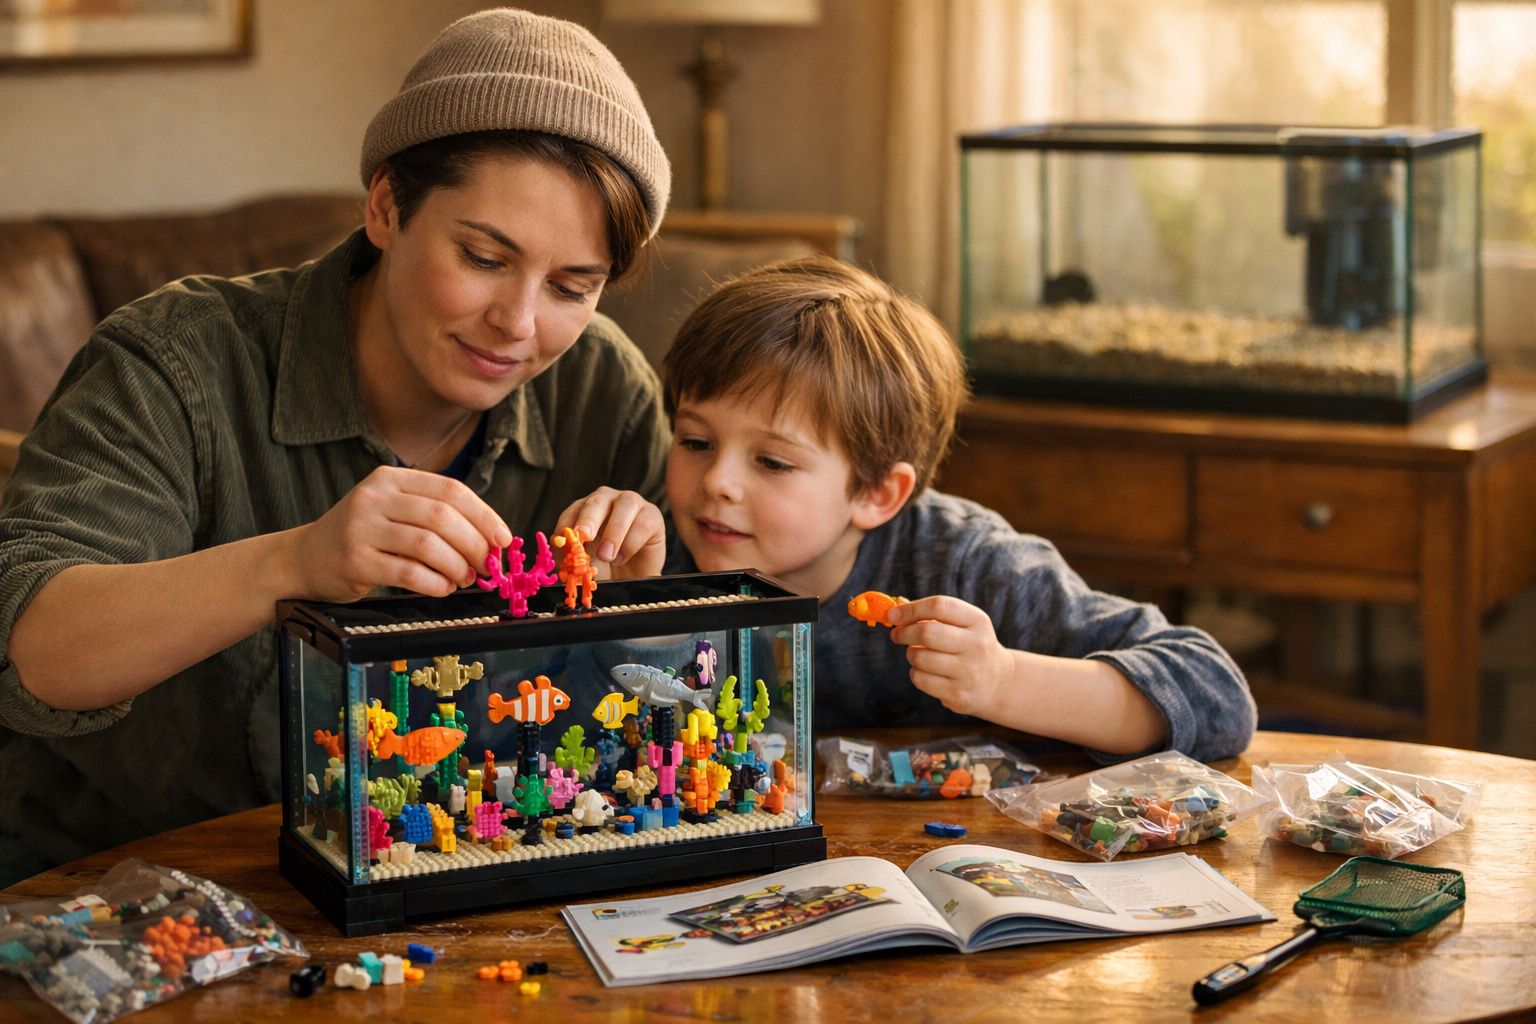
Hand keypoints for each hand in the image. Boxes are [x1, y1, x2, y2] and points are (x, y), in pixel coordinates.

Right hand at [289, 466, 511, 601]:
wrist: (303, 559)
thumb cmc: (362, 537)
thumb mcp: (392, 511)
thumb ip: (433, 516)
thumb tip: (491, 539)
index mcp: (390, 479)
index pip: (450, 490)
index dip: (484, 515)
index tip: (503, 539)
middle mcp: (374, 498)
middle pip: (442, 516)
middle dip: (474, 544)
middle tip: (487, 566)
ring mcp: (361, 528)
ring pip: (428, 545)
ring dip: (457, 566)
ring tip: (465, 579)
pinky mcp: (354, 561)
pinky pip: (409, 573)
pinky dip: (435, 584)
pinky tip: (443, 588)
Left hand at [555, 487, 664, 579]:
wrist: (630, 578)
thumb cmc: (604, 565)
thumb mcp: (584, 562)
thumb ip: (573, 555)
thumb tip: (562, 550)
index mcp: (585, 508)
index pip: (573, 511)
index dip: (566, 525)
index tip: (562, 542)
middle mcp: (608, 500)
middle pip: (597, 500)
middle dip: (589, 519)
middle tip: (583, 536)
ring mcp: (633, 504)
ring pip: (625, 506)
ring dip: (613, 532)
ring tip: (606, 556)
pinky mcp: (653, 515)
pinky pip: (643, 523)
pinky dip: (631, 543)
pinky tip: (622, 558)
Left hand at [886, 595, 1015, 717]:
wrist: (998, 682)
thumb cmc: (969, 645)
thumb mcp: (961, 624)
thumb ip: (930, 613)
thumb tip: (896, 605)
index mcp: (977, 621)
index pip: (939, 606)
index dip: (911, 609)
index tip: (893, 614)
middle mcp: (977, 645)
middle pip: (927, 633)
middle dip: (904, 632)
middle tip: (896, 634)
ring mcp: (969, 672)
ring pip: (920, 658)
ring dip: (911, 654)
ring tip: (918, 654)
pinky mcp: (959, 694)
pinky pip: (921, 679)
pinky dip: (916, 673)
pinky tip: (927, 672)